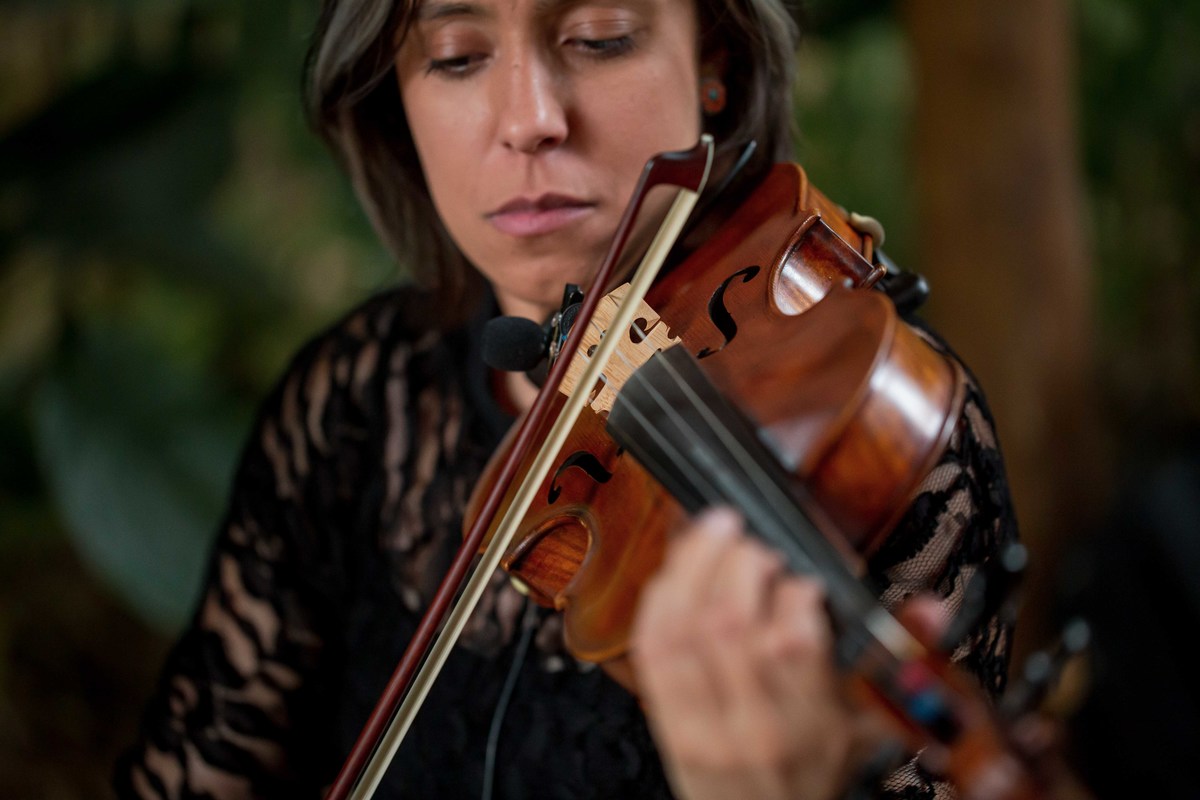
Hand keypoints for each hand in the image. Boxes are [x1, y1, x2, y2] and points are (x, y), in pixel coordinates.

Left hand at [630, 507, 875, 799]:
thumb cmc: (814, 775)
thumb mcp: (869, 728)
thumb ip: (900, 659)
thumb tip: (933, 605)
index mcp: (812, 724)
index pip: (795, 642)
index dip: (794, 589)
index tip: (800, 575)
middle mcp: (754, 723)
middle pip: (729, 622)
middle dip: (738, 562)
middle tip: (750, 540)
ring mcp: (703, 724)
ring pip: (683, 625)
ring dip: (693, 565)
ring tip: (712, 532)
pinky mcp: (666, 722)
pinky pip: (652, 648)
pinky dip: (659, 600)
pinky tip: (675, 573)